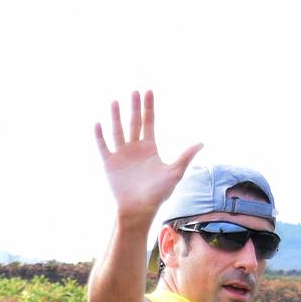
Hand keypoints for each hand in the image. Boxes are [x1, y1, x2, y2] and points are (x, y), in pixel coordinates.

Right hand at [95, 90, 201, 222]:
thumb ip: (185, 156)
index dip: (149, 107)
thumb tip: (202, 143)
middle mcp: (134, 149)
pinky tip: (98, 124)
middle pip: (134, 123)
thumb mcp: (174, 173)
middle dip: (134, 107)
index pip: (148, 122)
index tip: (148, 91)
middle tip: (134, 92)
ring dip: (116, 117)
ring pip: (118, 131)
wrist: (138, 210)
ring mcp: (121, 155)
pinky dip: (100, 136)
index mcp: (149, 148)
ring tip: (114, 102)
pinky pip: (103, 147)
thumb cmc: (157, 194)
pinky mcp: (109, 164)